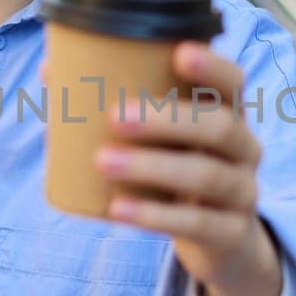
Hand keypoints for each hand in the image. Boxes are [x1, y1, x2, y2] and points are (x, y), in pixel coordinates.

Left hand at [92, 41, 283, 295]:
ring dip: (152, 166)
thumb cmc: (179, 171)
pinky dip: (155, 215)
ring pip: (206, 175)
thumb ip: (120, 106)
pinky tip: (118, 209)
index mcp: (229, 115)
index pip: (233, 82)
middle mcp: (244, 149)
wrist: (220, 241)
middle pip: (219, 127)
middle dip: (168, 119)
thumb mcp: (163, 141)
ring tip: (103, 161)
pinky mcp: (230, 233)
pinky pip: (197, 223)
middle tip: (115, 116)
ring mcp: (243, 192)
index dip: (213, 66)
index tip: (179, 53)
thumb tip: (50, 70)